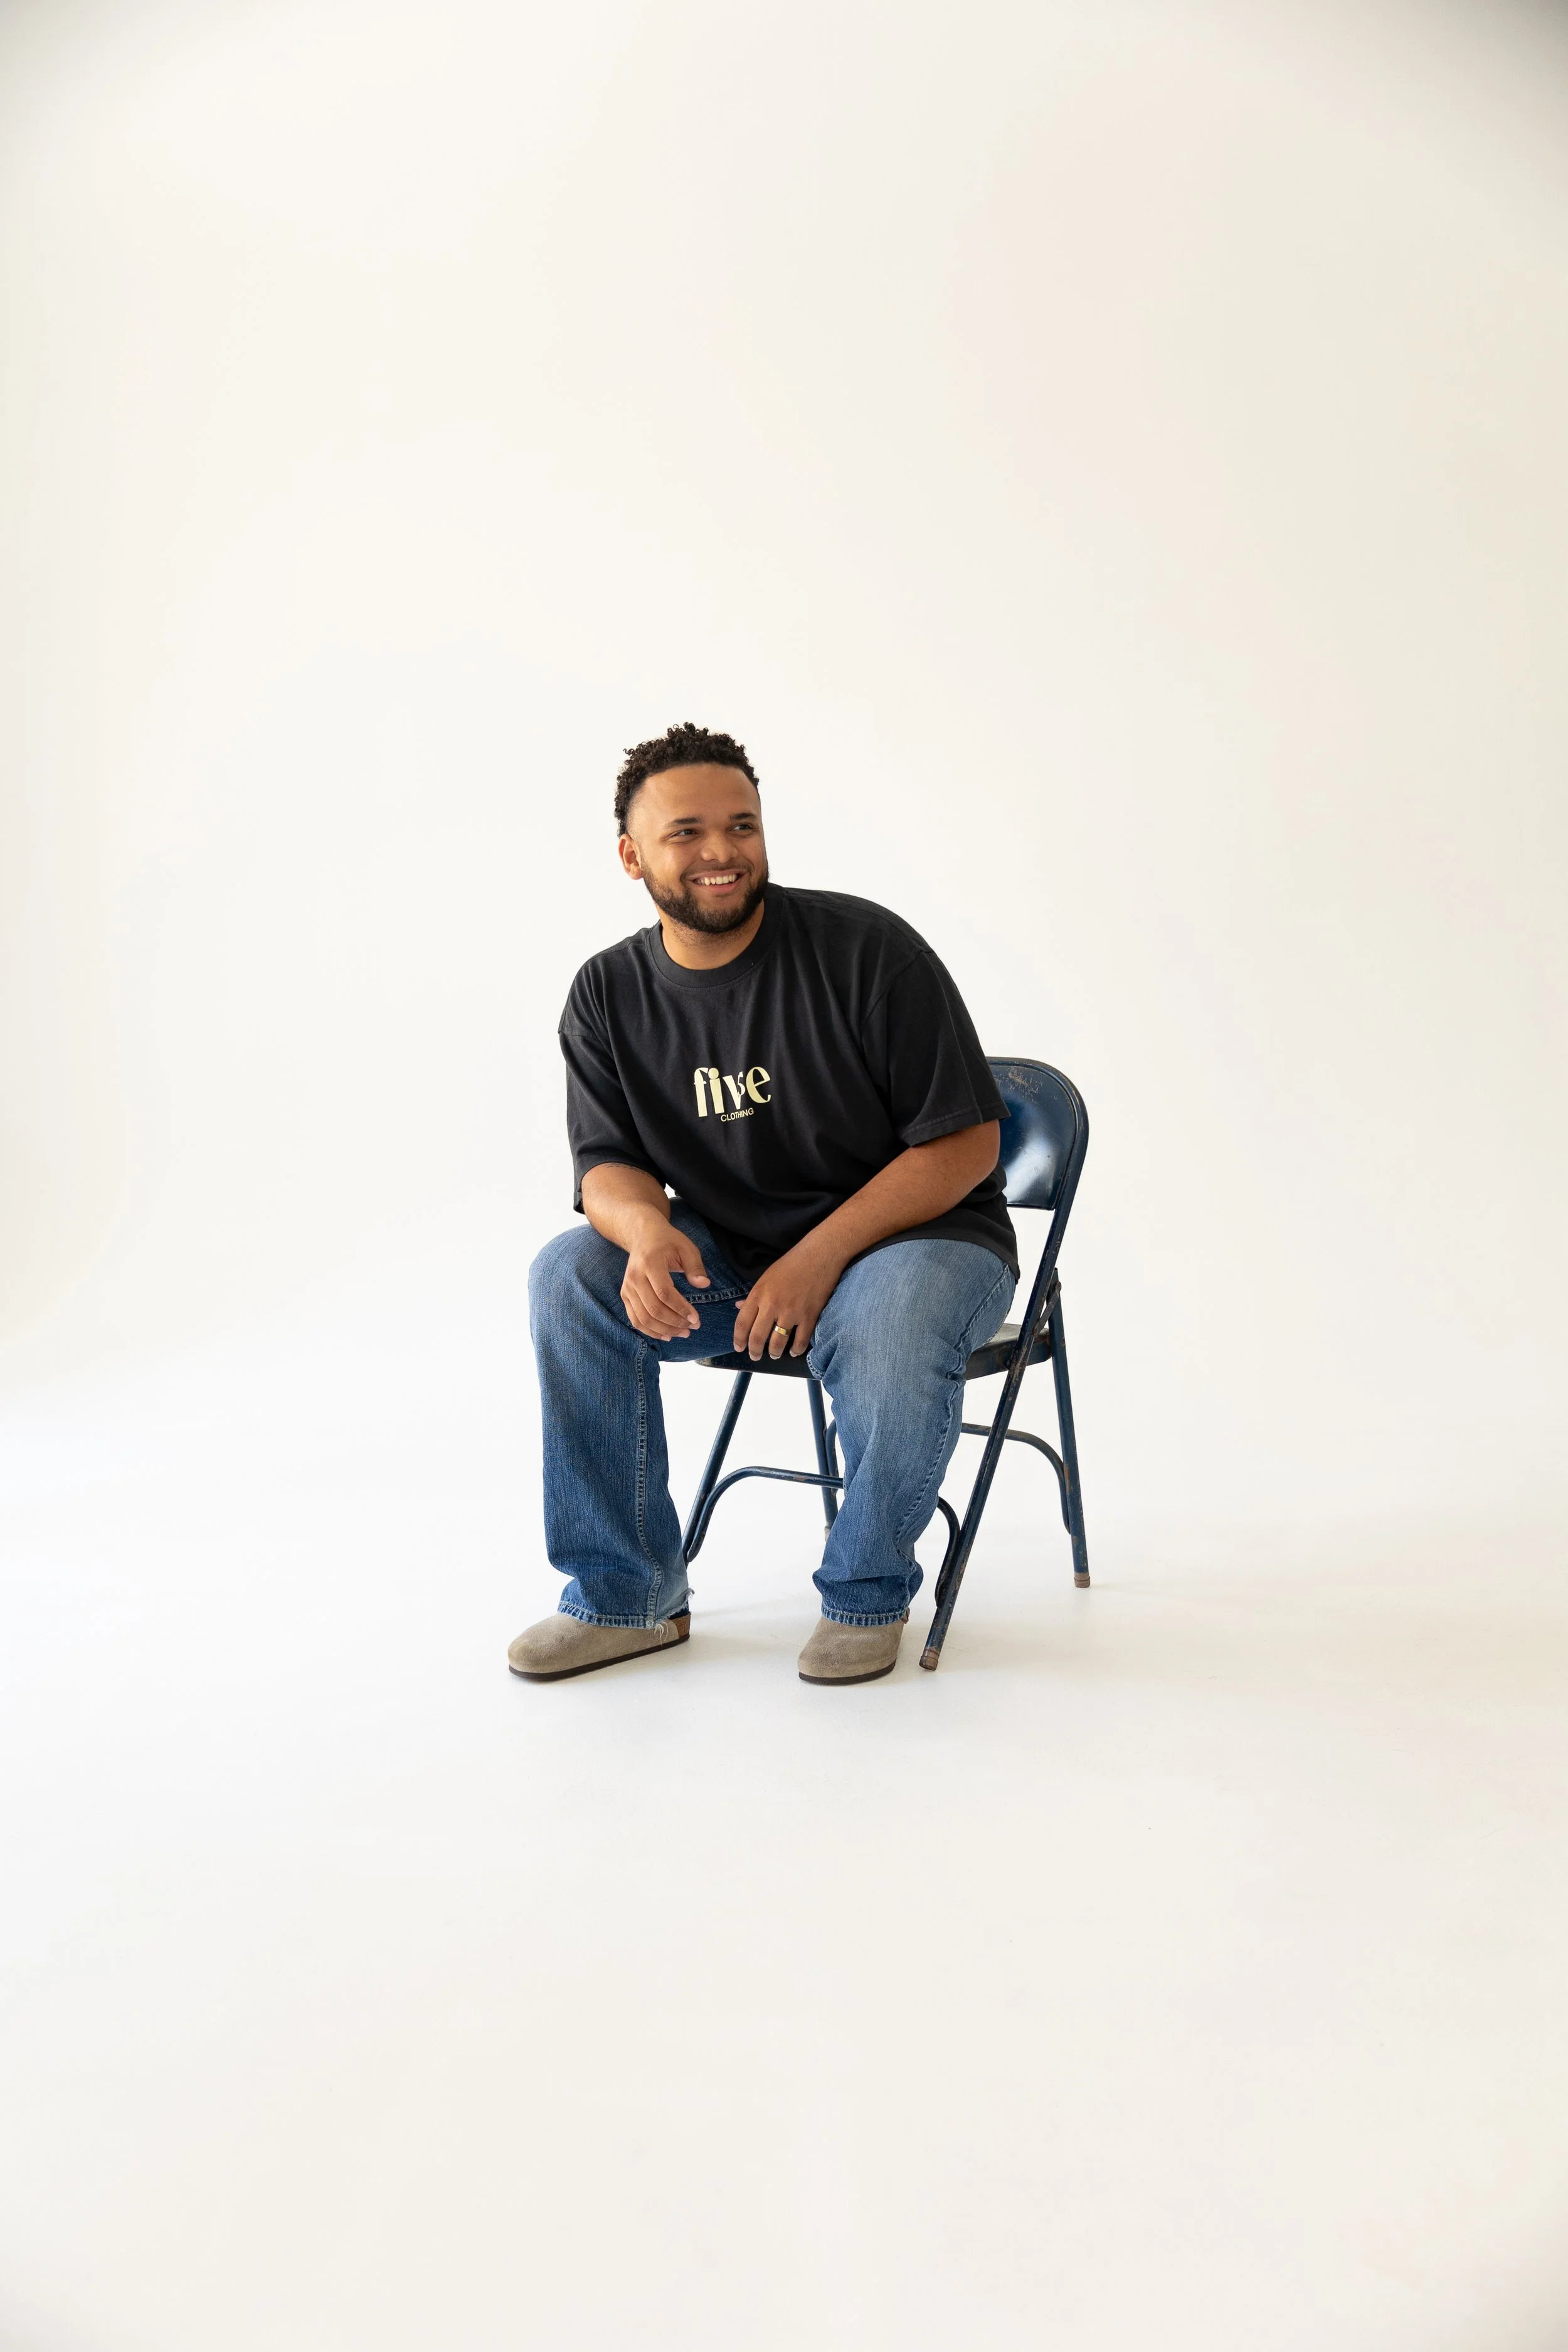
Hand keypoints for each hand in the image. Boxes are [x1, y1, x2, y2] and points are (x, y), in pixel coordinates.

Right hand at [620, 1216, 710, 1340]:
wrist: (642, 1236)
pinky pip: (635, 1319)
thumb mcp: (686, 1248)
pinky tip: (666, 1335)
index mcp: (650, 1263)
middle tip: (693, 1327)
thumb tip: (704, 1284)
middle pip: (653, 1308)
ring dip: (664, 1330)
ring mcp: (627, 1288)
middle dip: (675, 1322)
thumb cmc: (668, 1242)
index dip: (680, 1308)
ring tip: (683, 1333)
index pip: (664, 1293)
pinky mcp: (625, 1295)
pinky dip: (650, 1331)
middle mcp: (635, 1277)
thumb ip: (695, 1266)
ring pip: (643, 1318)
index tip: (696, 1318)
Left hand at [732, 1237, 843, 1360]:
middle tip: (755, 1356)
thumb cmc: (791, 1264)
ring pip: (778, 1343)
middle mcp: (772, 1305)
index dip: (739, 1339)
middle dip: (754, 1351)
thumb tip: (739, 1308)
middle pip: (758, 1337)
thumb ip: (752, 1296)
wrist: (819, 1255)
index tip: (739, 1347)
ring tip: (774, 1354)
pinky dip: (796, 1350)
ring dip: (774, 1353)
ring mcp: (791, 1312)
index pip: (742, 1323)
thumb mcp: (766, 1277)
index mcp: (759, 1294)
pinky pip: (800, 1341)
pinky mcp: (809, 1316)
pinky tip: (793, 1351)